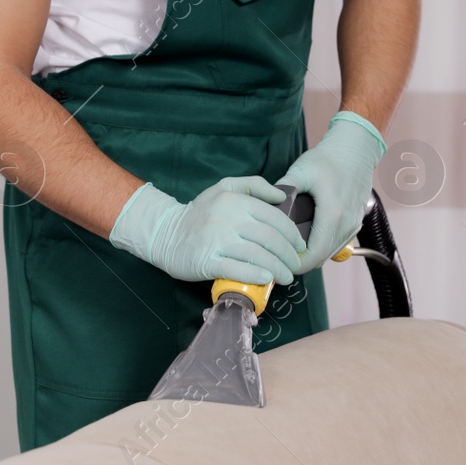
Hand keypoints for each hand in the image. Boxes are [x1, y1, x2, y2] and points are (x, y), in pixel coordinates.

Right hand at [109, 176, 306, 285]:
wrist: (166, 233)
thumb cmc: (201, 212)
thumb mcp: (224, 188)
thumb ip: (254, 185)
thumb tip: (281, 195)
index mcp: (235, 201)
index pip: (273, 217)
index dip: (291, 234)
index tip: (299, 246)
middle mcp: (227, 218)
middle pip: (269, 238)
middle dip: (288, 255)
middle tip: (295, 265)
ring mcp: (216, 240)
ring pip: (256, 256)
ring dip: (277, 268)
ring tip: (286, 277)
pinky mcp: (206, 261)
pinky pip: (236, 269)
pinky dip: (255, 275)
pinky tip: (267, 279)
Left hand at [277, 111, 385, 274]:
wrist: (356, 150)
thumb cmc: (328, 159)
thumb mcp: (301, 170)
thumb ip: (283, 189)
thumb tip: (267, 207)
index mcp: (332, 216)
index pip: (312, 256)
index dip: (293, 263)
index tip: (276, 258)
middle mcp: (346, 225)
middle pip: (320, 258)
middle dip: (299, 261)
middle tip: (277, 254)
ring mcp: (353, 226)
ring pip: (329, 253)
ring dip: (312, 255)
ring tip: (289, 247)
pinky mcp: (355, 223)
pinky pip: (337, 244)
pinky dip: (322, 247)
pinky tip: (306, 237)